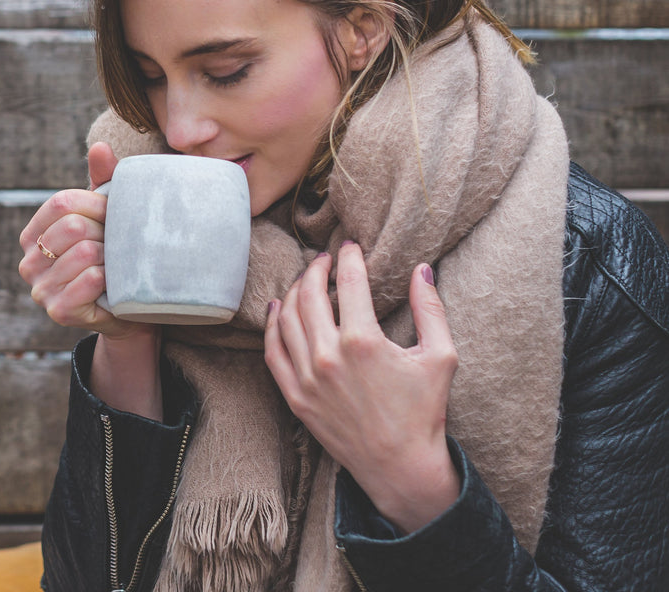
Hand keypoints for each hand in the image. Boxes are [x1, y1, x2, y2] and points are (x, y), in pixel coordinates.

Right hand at [18, 142, 150, 341]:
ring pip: (84, 252)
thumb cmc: (113, 255)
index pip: (62, 202)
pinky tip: (113, 283)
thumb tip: (99, 147)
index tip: (114, 216)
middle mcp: (28, 262)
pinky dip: (109, 277)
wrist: (128, 307)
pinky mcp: (58, 311)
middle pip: (73, 226)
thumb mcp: (105, 217)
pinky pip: (89, 279)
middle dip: (105, 233)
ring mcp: (40, 289)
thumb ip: (102, 180)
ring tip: (117, 265)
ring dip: (111, 256)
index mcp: (32, 235)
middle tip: (118, 245)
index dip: (96, 204)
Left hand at [264, 242, 460, 533]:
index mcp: (363, 341)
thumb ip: (431, 309)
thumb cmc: (424, 412)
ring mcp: (306, 377)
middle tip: (324, 259)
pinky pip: (272, 350)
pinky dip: (272, 325)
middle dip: (316, 269)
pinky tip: (278, 308)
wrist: (400, 466)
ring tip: (306, 280)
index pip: (349, 282)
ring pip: (286, 318)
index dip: (349, 259)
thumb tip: (422, 269)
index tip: (350, 247)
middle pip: (310, 294)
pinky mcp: (294, 396)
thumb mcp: (440, 357)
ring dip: (294, 292)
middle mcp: (328, 356)